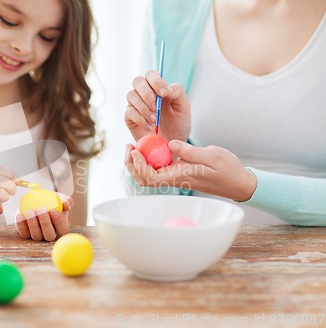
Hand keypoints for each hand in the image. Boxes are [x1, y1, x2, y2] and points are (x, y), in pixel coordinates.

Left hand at [15, 193, 72, 241]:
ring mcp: (38, 236)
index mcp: (61, 228)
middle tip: (41, 209)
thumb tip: (66, 204)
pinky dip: (21, 225)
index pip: (63, 230)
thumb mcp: (59, 198)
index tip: (54, 210)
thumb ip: (65, 200)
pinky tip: (20, 215)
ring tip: (30, 211)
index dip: (59, 222)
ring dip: (33, 224)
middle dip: (46, 223)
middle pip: (49, 236)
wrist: (36, 202)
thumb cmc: (51, 200)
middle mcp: (50, 235)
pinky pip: (24, 233)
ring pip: (36, 236)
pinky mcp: (26, 235)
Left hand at [124, 140, 257, 201]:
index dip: (139, 165)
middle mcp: (174, 180)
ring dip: (136, 164)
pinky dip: (147, 161)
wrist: (237, 182)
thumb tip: (170, 144)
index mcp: (180, 176)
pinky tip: (147, 148)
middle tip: (129, 146)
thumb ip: (189, 151)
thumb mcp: (211, 155)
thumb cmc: (227, 169)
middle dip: (131, 165)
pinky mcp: (176, 174)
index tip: (135, 150)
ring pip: (147, 176)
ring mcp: (174, 178)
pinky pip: (156, 171)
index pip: (151, 177)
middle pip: (144, 179)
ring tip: (134, 147)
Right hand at [125, 71, 190, 141]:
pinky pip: (129, 112)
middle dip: (146, 93)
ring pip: (131, 95)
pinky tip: (149, 127)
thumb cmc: (178, 124)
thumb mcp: (183, 107)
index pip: (151, 75)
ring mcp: (135, 105)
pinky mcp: (129, 118)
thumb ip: (177, 92)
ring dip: (144, 108)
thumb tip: (166, 88)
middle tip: (155, 106)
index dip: (156, 81)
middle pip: (137, 81)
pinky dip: (140, 119)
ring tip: (155, 120)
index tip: (164, 93)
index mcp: (157, 88)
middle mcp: (144, 94)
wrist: (171, 144)